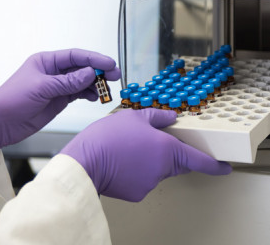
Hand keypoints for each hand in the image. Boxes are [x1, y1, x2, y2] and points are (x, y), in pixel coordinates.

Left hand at [0, 49, 119, 158]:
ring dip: (95, 84)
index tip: (109, 64)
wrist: (0, 123)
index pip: (74, 56)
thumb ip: (66, 82)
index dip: (93, 59)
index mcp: (45, 61)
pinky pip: (77, 94)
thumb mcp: (41, 88)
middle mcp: (52, 71)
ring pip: (81, 81)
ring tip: (107, 89)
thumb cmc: (12, 100)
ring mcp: (56, 86)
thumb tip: (89, 73)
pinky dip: (88, 94)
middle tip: (115, 76)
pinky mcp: (58, 100)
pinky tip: (96, 97)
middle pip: (80, 67)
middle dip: (98, 71)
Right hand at [61, 108, 231, 201]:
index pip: (199, 160)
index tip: (224, 166)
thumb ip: (156, 117)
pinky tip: (120, 163)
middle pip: (175, 163)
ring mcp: (150, 182)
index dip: (215, 164)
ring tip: (125, 150)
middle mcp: (163, 168)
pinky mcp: (137, 193)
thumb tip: (170, 117)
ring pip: (156, 172)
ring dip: (147, 162)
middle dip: (167, 154)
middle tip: (146, 143)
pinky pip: (142, 181)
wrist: (85, 162)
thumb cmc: (106, 138)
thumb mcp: (132, 117)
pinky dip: (134, 173)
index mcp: (167, 148)